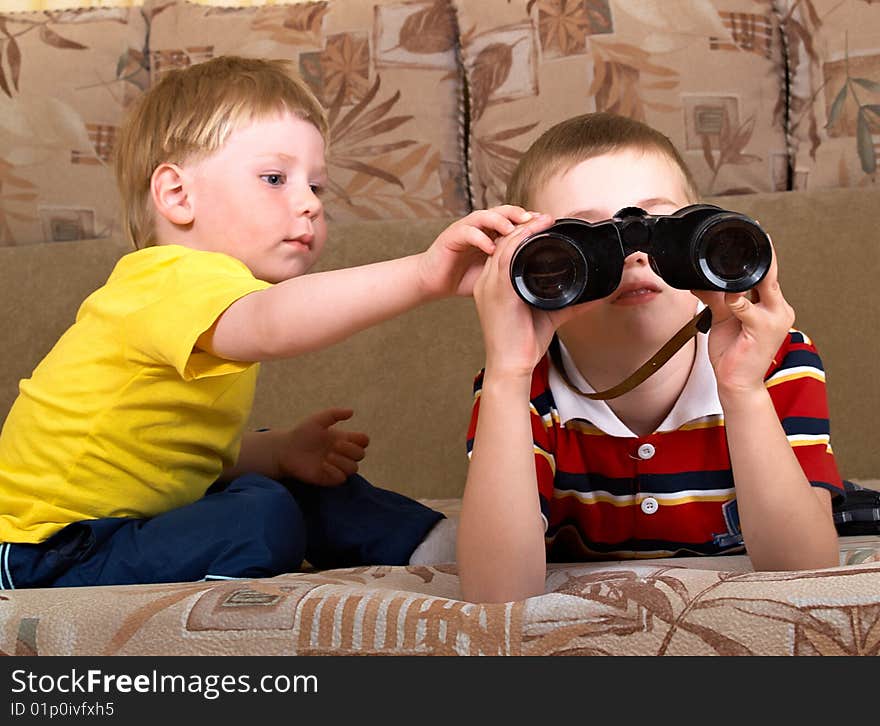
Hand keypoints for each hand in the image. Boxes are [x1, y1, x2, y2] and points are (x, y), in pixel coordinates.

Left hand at [275, 408, 368, 485]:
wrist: (285, 449)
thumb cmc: (302, 433)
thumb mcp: (318, 420)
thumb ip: (335, 414)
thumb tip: (352, 412)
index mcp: (343, 439)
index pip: (363, 442)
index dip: (361, 440)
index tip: (347, 437)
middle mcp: (342, 454)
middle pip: (361, 455)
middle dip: (351, 450)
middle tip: (335, 445)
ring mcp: (336, 467)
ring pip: (354, 468)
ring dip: (343, 461)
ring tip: (327, 456)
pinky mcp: (329, 478)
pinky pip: (341, 478)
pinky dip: (335, 471)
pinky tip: (323, 465)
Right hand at [417, 205, 538, 299]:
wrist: (433, 282)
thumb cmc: (463, 277)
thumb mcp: (495, 272)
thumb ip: (512, 267)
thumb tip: (540, 275)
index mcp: (492, 233)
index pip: (514, 219)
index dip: (530, 220)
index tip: (547, 224)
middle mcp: (480, 227)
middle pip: (502, 211)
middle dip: (519, 214)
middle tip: (534, 221)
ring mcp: (465, 229)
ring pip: (485, 216)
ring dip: (500, 221)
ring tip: (512, 230)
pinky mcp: (452, 236)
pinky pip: (467, 232)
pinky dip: (480, 238)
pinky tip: (490, 248)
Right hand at [474, 214, 595, 378]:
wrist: (512, 365)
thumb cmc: (523, 343)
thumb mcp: (550, 315)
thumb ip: (572, 302)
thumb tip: (597, 295)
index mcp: (495, 285)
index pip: (505, 250)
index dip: (522, 235)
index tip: (543, 226)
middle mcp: (487, 282)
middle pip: (503, 242)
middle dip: (523, 226)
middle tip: (546, 218)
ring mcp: (489, 286)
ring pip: (504, 244)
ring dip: (524, 228)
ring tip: (543, 219)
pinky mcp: (497, 292)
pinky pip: (506, 257)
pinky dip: (520, 241)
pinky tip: (533, 231)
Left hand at [692, 245, 793, 396]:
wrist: (738, 383)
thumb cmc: (733, 353)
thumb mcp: (722, 318)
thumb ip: (715, 297)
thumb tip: (699, 281)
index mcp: (772, 305)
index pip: (767, 274)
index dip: (759, 256)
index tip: (748, 237)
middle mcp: (779, 309)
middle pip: (769, 274)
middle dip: (760, 255)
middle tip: (746, 238)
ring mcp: (775, 319)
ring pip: (762, 285)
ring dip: (741, 277)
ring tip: (723, 271)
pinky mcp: (764, 330)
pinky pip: (748, 309)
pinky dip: (736, 301)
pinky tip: (729, 298)